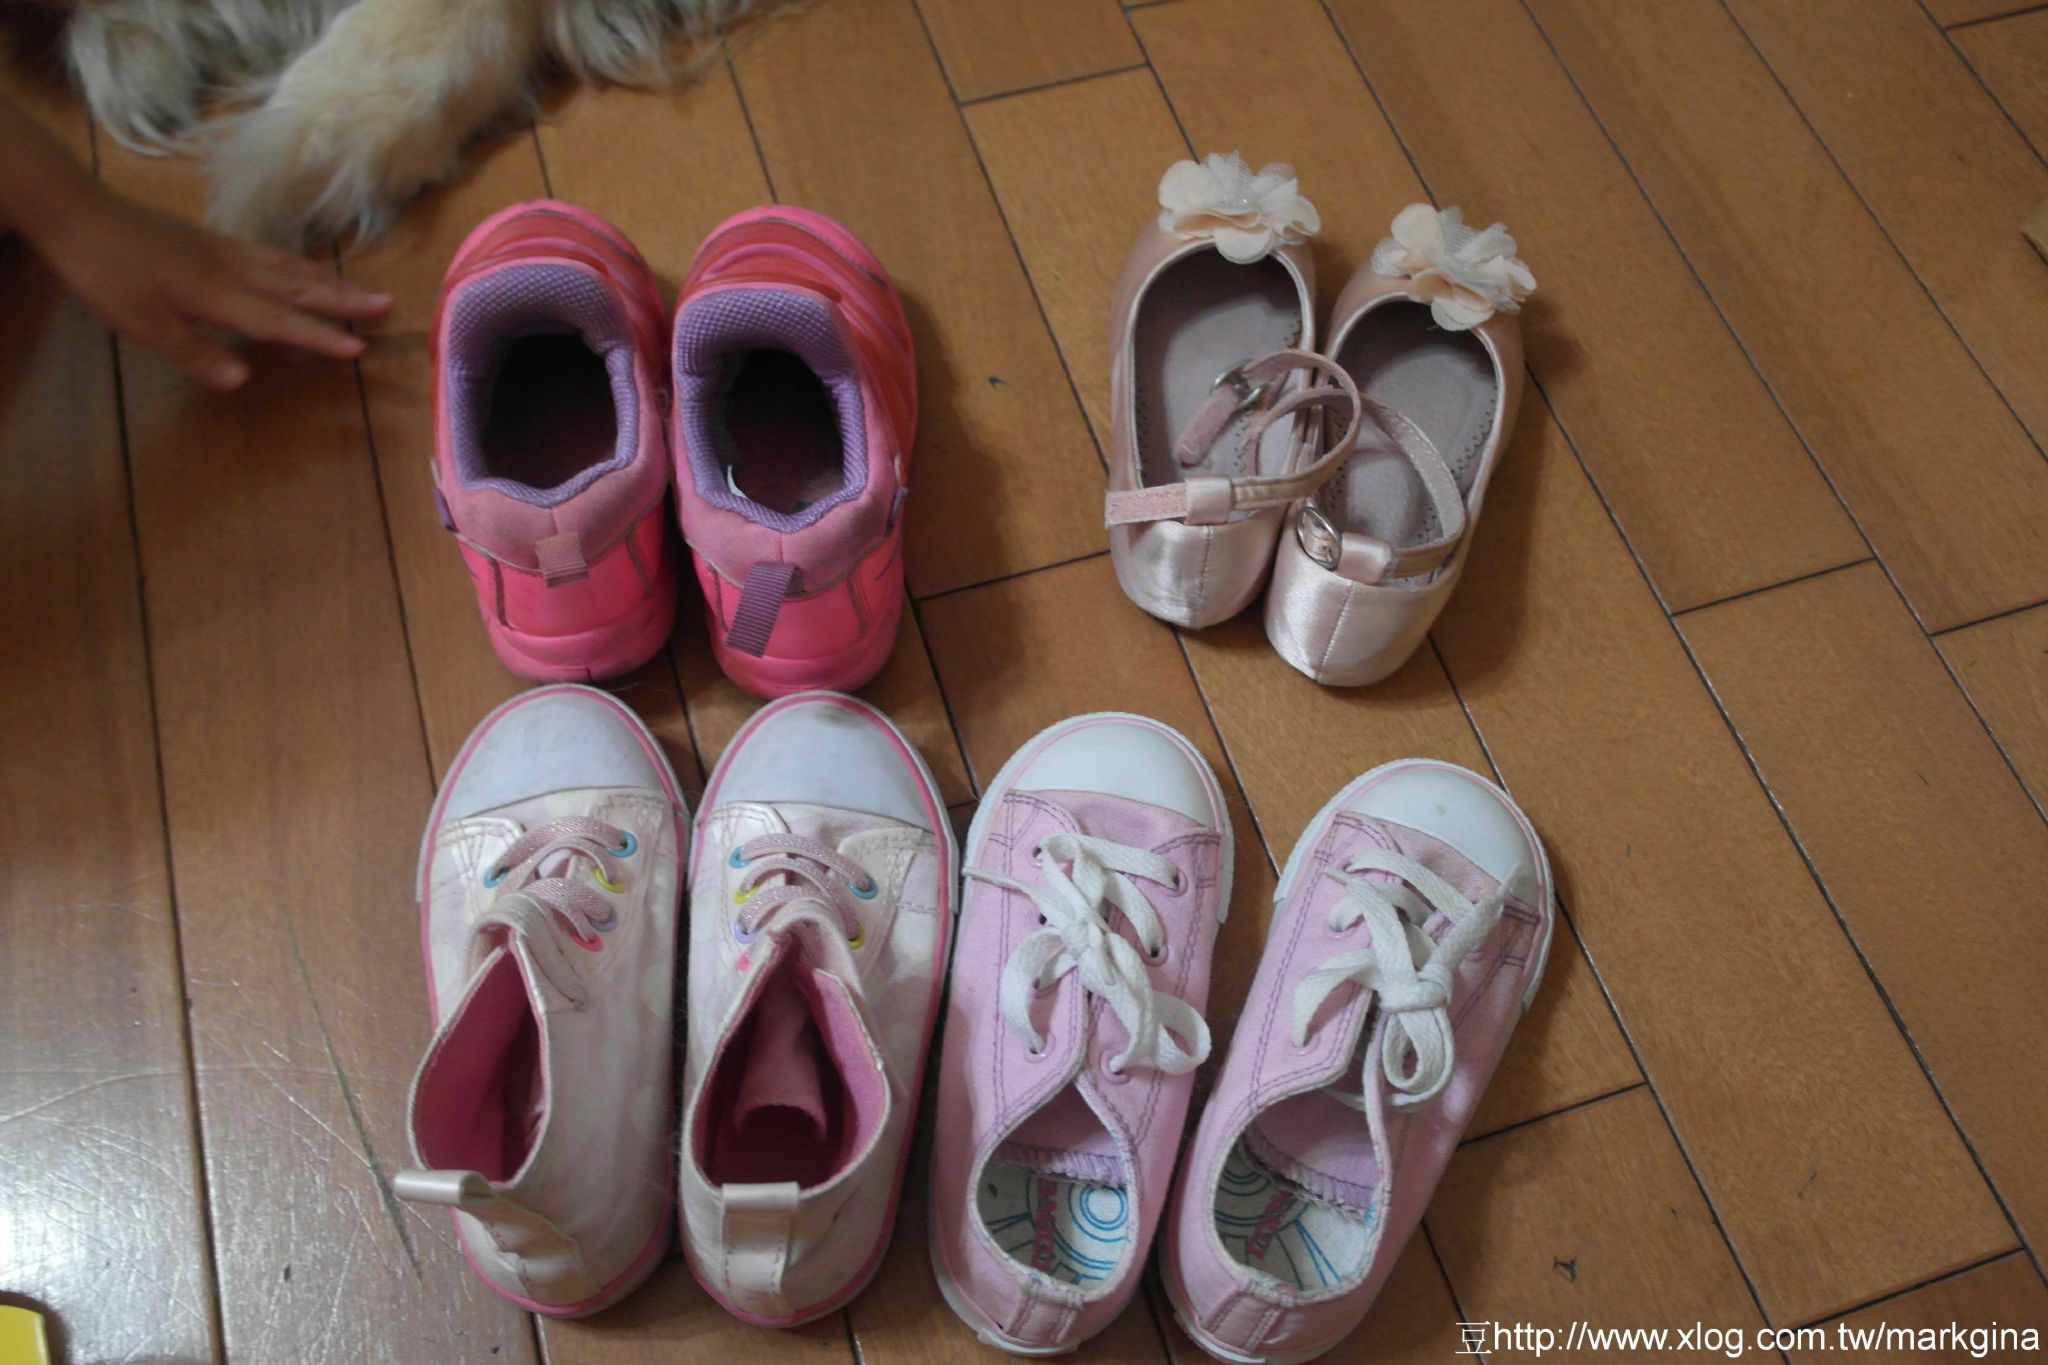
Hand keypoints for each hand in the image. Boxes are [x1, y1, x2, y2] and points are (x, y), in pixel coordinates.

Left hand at [34, 186, 392, 389]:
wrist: (76, 212)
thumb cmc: (106, 273)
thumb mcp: (141, 324)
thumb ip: (194, 352)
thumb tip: (242, 379)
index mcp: (218, 293)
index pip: (280, 319)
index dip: (319, 335)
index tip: (359, 347)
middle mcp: (231, 268)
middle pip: (297, 285)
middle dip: (342, 299)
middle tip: (387, 304)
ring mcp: (223, 249)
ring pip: (287, 266)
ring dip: (328, 280)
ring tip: (362, 289)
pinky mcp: (211, 239)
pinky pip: (269, 253)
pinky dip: (297, 263)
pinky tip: (302, 268)